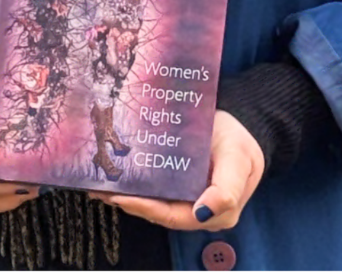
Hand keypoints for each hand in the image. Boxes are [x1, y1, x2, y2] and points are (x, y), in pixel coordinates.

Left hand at [96, 110, 264, 230]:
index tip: (123, 197)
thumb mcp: (239, 158)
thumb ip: (227, 187)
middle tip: (102, 189)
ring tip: (100, 183)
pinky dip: (132, 184)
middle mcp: (198, 211)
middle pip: (158, 212)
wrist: (241, 125)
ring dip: (125, 194)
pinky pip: (152, 190)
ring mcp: (185, 199)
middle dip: (128, 201)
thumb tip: (203, 212)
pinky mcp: (176, 187)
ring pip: (151, 202)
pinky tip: (113, 177)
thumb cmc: (239, 141)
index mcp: (216, 211)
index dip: (146, 208)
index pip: (174, 216)